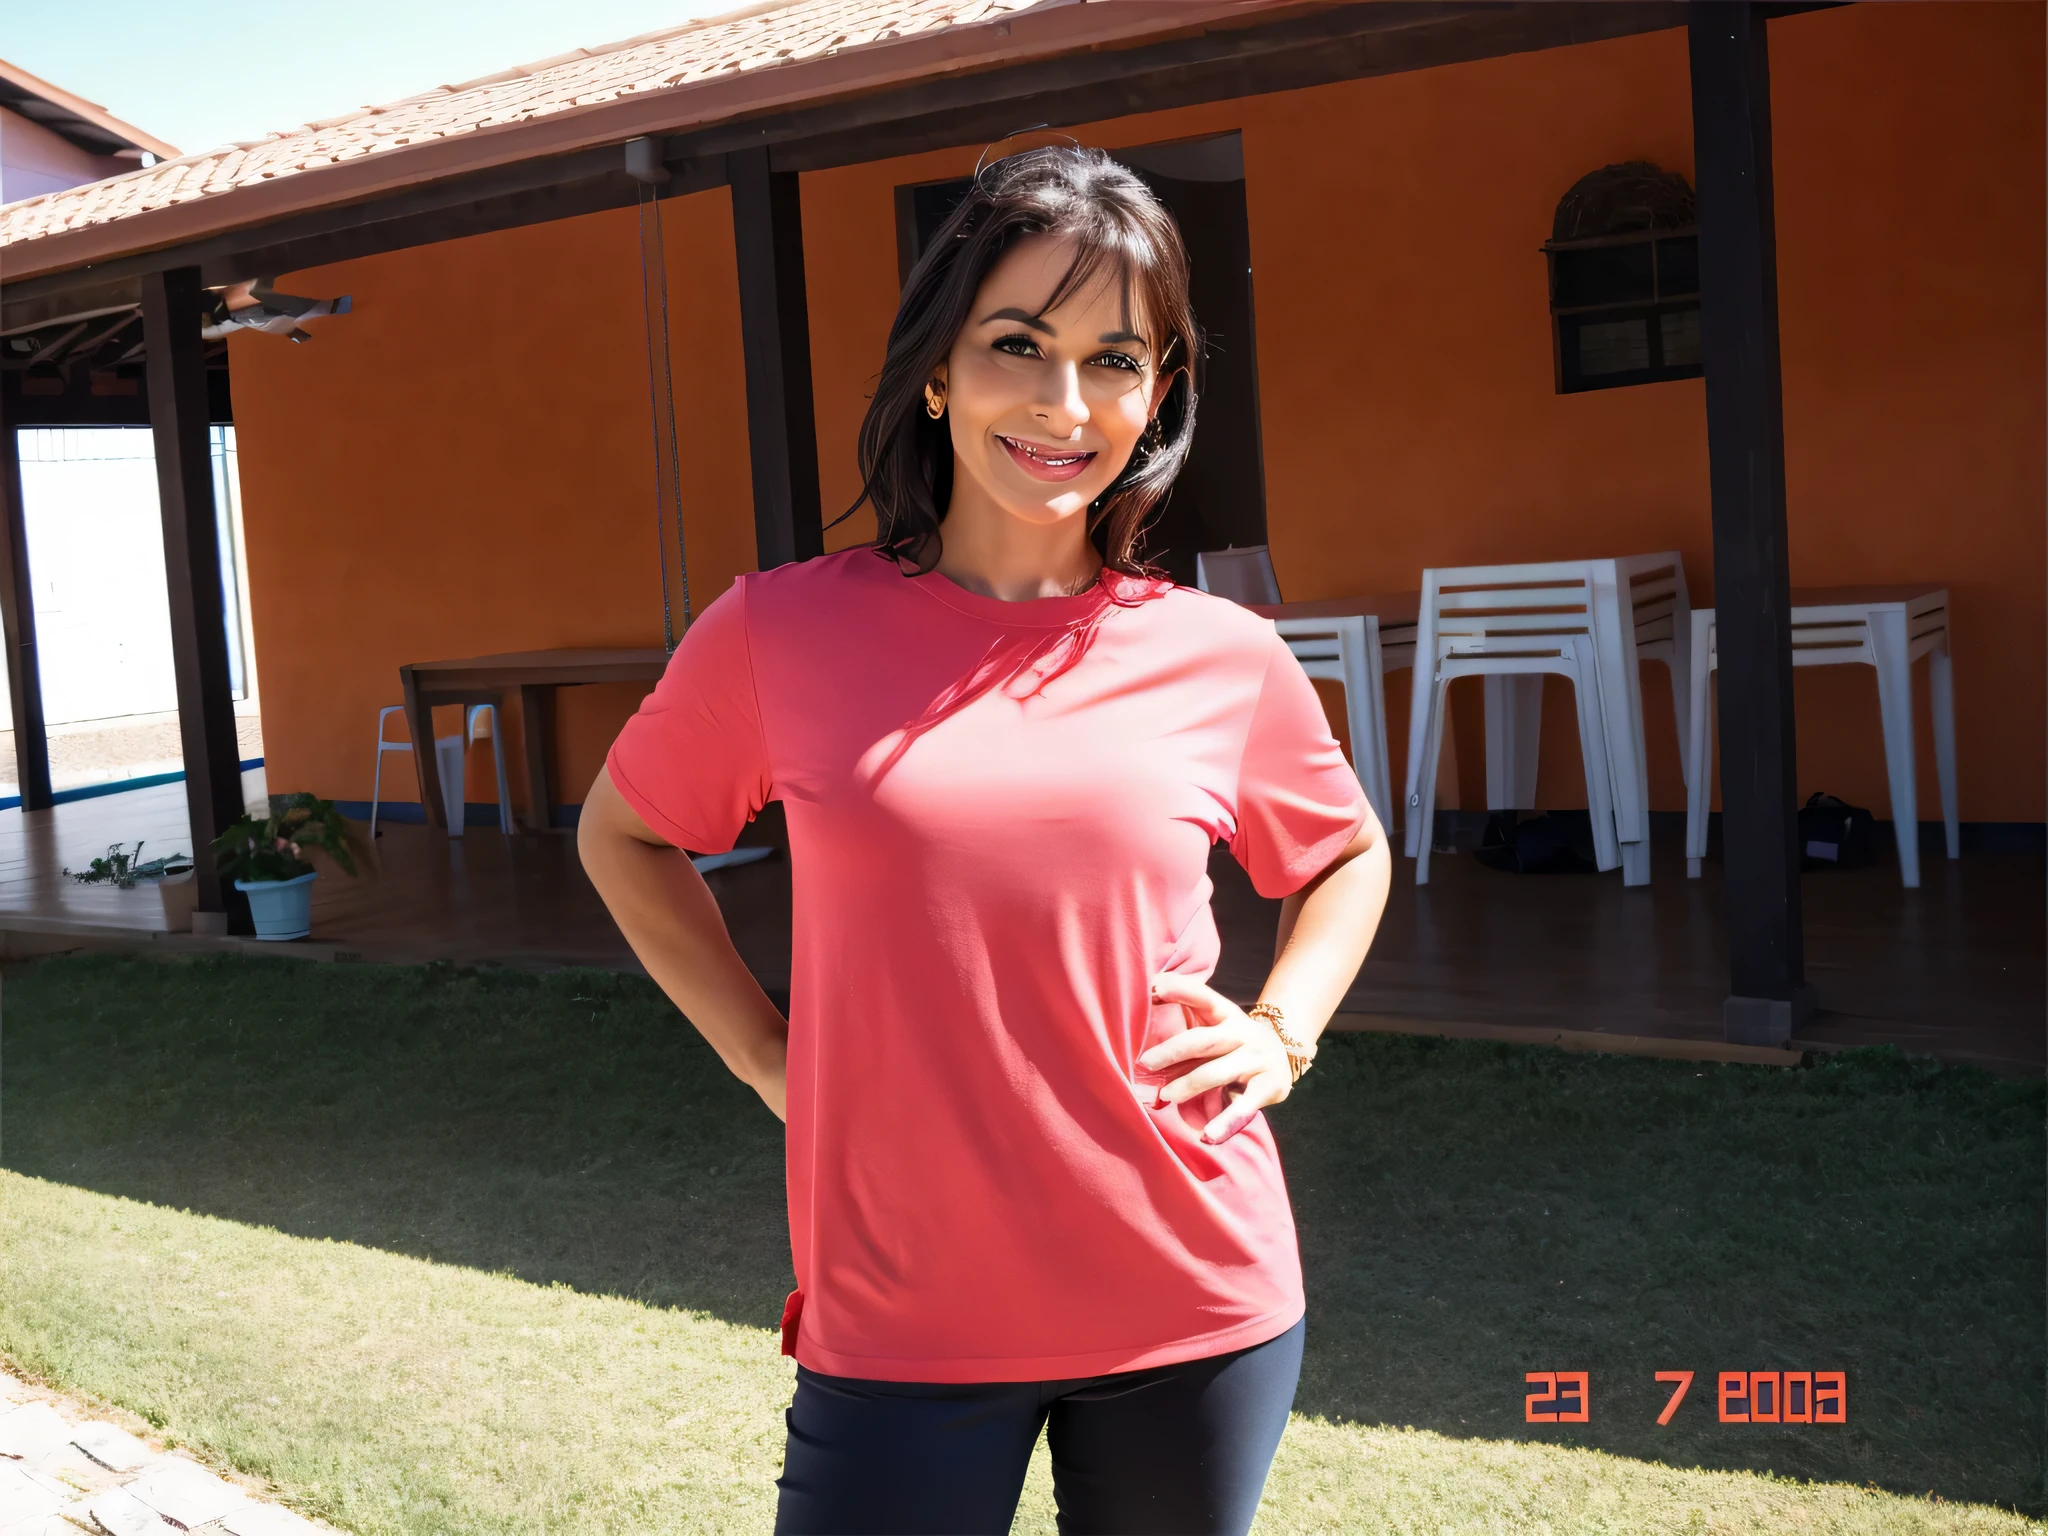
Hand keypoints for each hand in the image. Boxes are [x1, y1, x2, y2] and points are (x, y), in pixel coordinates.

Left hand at [1138, 973, 1292, 1143]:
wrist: (1284, 1054)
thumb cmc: (1233, 1039)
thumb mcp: (1216, 1020)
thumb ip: (1188, 1008)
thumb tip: (1151, 991)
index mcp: (1227, 1013)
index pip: (1204, 997)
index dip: (1181, 990)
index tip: (1154, 987)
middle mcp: (1244, 1032)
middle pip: (1204, 1039)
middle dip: (1173, 1051)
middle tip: (1144, 1063)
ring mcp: (1257, 1059)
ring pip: (1218, 1072)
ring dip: (1189, 1085)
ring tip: (1166, 1096)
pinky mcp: (1270, 1086)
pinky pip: (1244, 1106)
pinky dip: (1225, 1122)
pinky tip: (1208, 1135)